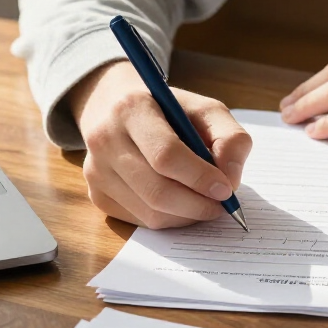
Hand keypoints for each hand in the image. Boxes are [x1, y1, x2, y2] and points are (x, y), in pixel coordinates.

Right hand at [68, 60, 251, 228]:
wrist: (116, 106)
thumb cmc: (168, 109)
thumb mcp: (205, 109)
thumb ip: (229, 138)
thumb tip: (231, 179)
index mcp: (132, 109)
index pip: (166, 155)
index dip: (200, 177)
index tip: (226, 189)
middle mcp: (106, 140)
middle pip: (157, 191)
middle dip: (198, 205)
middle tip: (223, 205)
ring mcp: (96, 171)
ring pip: (150, 213)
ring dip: (187, 215)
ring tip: (205, 202)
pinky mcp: (97, 194)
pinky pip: (140, 221)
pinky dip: (170, 218)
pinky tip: (181, 202)